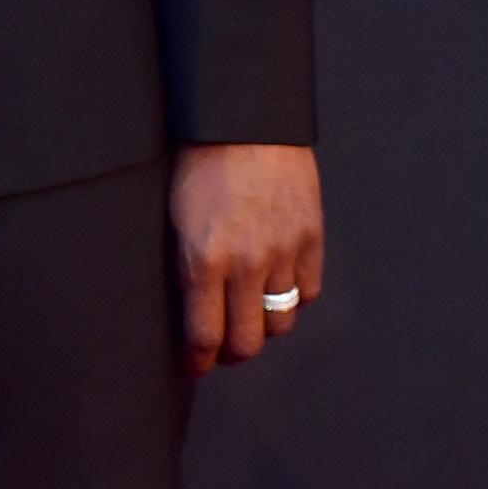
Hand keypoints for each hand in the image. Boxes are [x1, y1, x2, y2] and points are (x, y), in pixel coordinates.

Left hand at [171, 143, 324, 373]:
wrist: (245, 121)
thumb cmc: (197, 162)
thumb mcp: (174, 215)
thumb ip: (185, 264)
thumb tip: (187, 307)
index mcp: (204, 259)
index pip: (204, 334)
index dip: (198, 360)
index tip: (193, 367)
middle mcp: (247, 264)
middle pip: (248, 341)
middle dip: (231, 352)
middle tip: (221, 348)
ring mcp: (284, 253)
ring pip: (280, 322)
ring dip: (263, 325)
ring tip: (248, 316)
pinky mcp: (312, 239)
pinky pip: (308, 292)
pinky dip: (292, 297)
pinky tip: (275, 287)